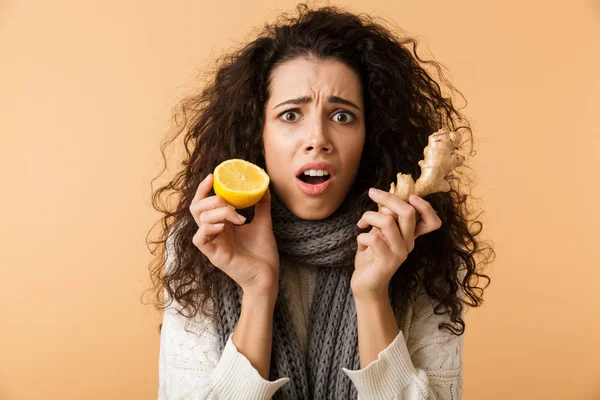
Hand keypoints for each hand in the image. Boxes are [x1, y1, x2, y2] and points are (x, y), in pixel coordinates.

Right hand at [190, 174, 279, 295]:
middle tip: (232, 203)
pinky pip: (200, 239)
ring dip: (218, 212)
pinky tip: (223, 226)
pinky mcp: (213, 255)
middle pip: (196, 208)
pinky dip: (209, 228)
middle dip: (212, 199)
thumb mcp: (263, 223)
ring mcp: (212, 243)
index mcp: (221, 224)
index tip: (212, 176)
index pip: (203, 203)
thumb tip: (264, 187)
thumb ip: (261, 205)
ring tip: (238, 217)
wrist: (267, 276)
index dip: (203, 189)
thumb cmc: (262, 253)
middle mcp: (214, 232)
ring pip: (199, 219)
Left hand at [351, 188, 441, 297]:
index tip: (410, 197)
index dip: (426, 207)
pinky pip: (373, 239)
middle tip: (372, 193)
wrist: (365, 285)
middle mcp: (409, 244)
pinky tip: (361, 243)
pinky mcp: (386, 262)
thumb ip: (385, 218)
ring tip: (362, 223)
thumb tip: (381, 197)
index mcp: (410, 236)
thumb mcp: (379, 233)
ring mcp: (399, 253)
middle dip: (388, 198)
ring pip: (388, 222)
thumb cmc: (371, 256)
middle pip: (408, 213)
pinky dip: (362, 236)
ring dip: (369, 216)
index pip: (432, 222)